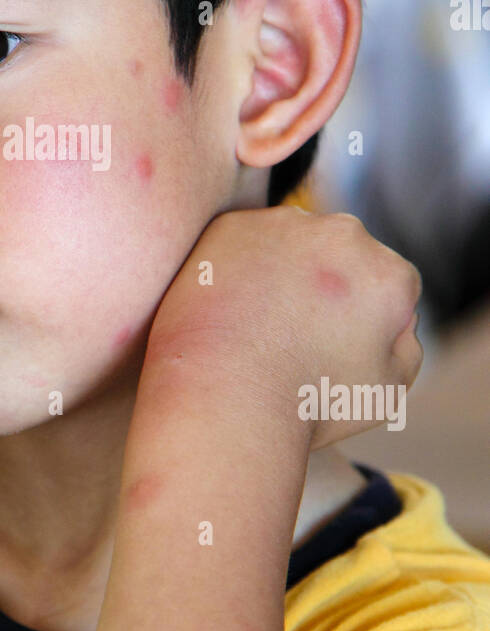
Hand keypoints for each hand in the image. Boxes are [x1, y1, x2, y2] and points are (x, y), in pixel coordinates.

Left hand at [142, 207, 422, 449]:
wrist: (225, 400)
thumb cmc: (308, 405)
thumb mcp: (388, 392)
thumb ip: (406, 343)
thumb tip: (398, 315)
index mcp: (388, 275)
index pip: (386, 285)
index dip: (362, 319)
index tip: (332, 347)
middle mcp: (342, 235)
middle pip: (342, 254)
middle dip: (326, 285)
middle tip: (293, 335)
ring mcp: (283, 224)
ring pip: (292, 242)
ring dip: (283, 269)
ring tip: (258, 324)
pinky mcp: (231, 225)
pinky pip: (245, 241)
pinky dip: (240, 266)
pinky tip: (230, 307)